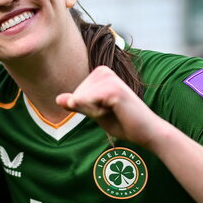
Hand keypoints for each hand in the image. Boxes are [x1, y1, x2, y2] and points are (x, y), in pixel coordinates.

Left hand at [56, 66, 170, 148]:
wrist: (145, 132)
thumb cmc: (122, 122)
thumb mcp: (94, 112)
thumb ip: (78, 105)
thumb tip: (57, 99)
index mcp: (99, 73)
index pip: (74, 96)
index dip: (87, 109)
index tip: (107, 109)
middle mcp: (103, 70)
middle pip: (75, 97)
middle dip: (89, 111)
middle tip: (112, 111)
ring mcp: (108, 78)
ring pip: (80, 100)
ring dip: (94, 112)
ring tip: (115, 110)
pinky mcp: (112, 88)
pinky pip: (87, 103)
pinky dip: (98, 113)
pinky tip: (116, 110)